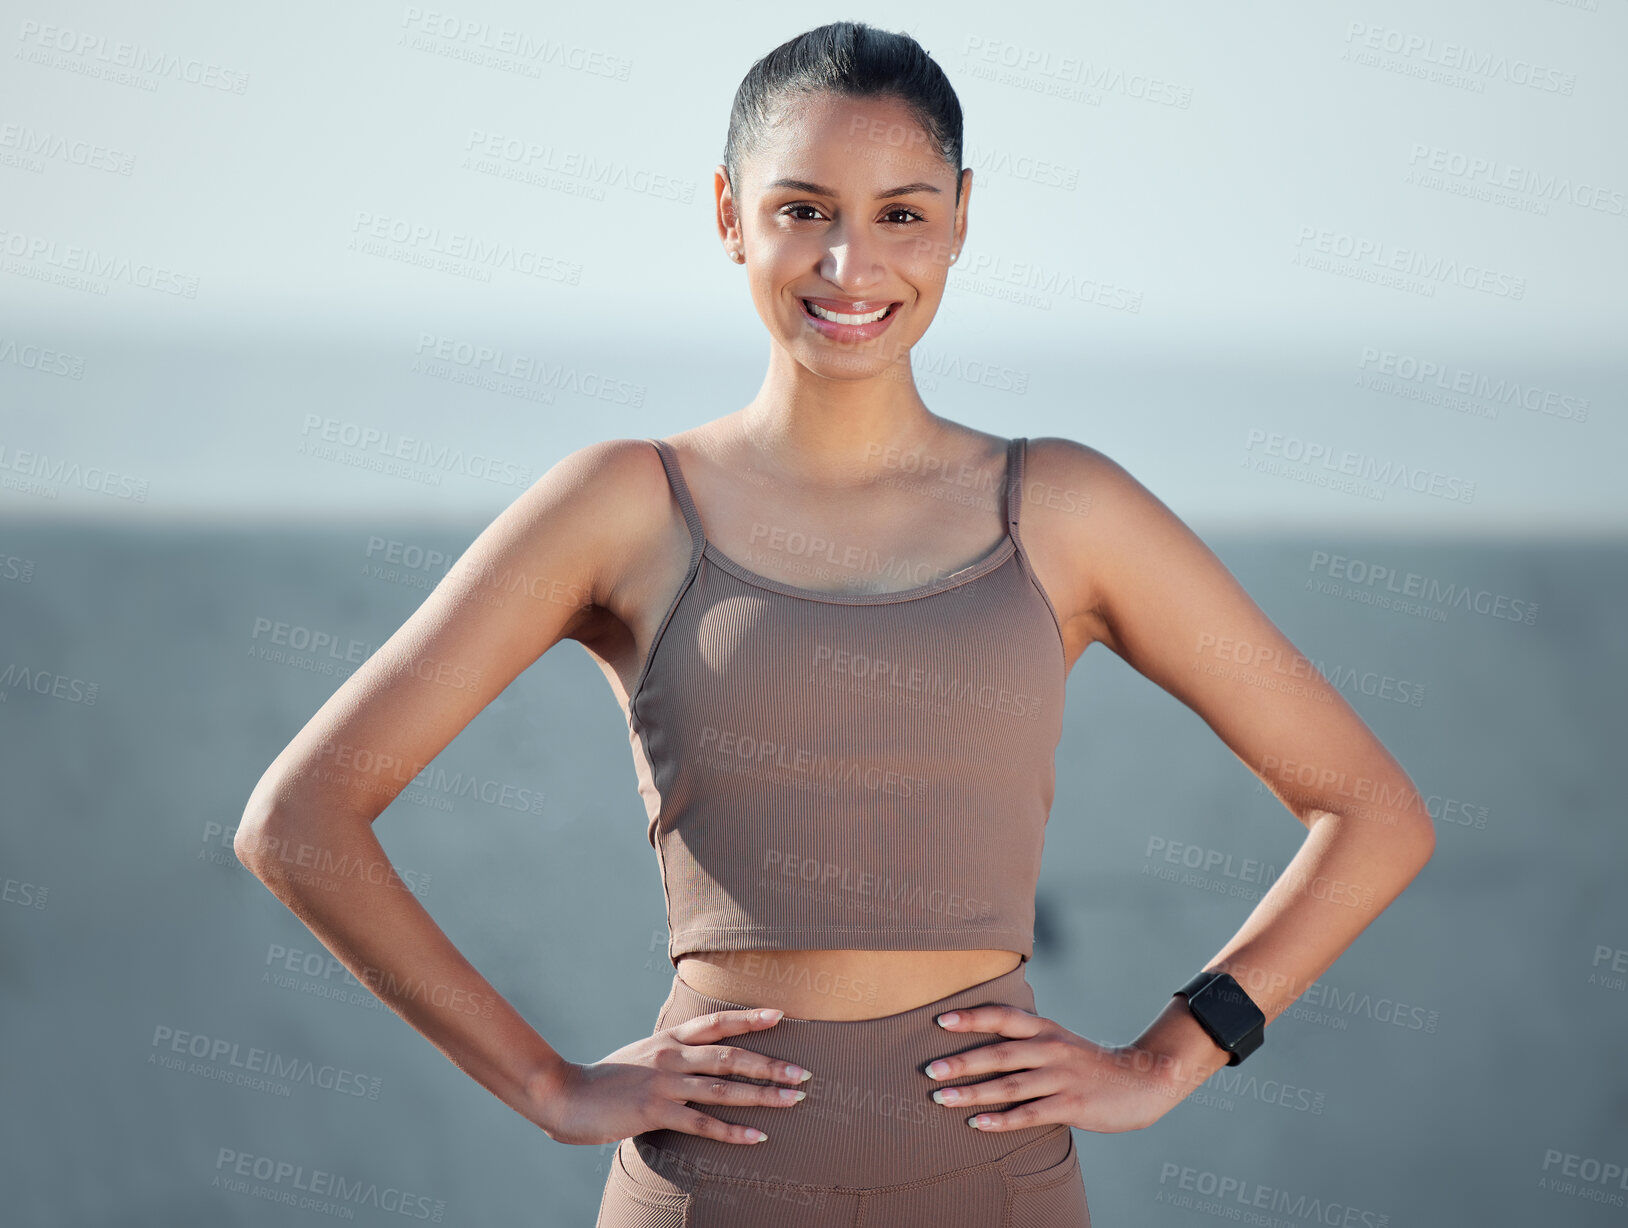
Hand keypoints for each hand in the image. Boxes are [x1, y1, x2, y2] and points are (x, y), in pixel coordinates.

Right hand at [529, 1007, 813, 1145]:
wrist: (565, 1094)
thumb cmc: (605, 1079)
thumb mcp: (641, 1055)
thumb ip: (670, 1054)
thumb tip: (696, 1057)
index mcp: (669, 1039)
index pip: (716, 1023)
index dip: (749, 1018)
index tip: (781, 1014)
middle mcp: (671, 1056)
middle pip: (730, 1056)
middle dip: (770, 1064)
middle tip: (804, 1073)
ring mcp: (664, 1083)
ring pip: (724, 1087)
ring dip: (763, 1094)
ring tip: (794, 1099)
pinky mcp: (656, 1112)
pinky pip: (703, 1123)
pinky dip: (733, 1131)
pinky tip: (757, 1137)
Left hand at [924, 1003, 1200, 1133]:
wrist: (1143, 1080)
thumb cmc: (1091, 1064)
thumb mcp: (1059, 1041)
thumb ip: (1026, 1040)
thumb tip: (982, 1043)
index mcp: (1046, 1029)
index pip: (1003, 1017)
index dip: (972, 1017)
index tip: (940, 1020)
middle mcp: (1050, 1049)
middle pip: (999, 1054)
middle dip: (961, 1062)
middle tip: (928, 1071)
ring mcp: (1061, 1077)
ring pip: (1009, 1085)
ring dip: (972, 1093)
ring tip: (941, 1099)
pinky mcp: (1072, 1105)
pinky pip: (1030, 1114)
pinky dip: (1002, 1120)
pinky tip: (978, 1125)